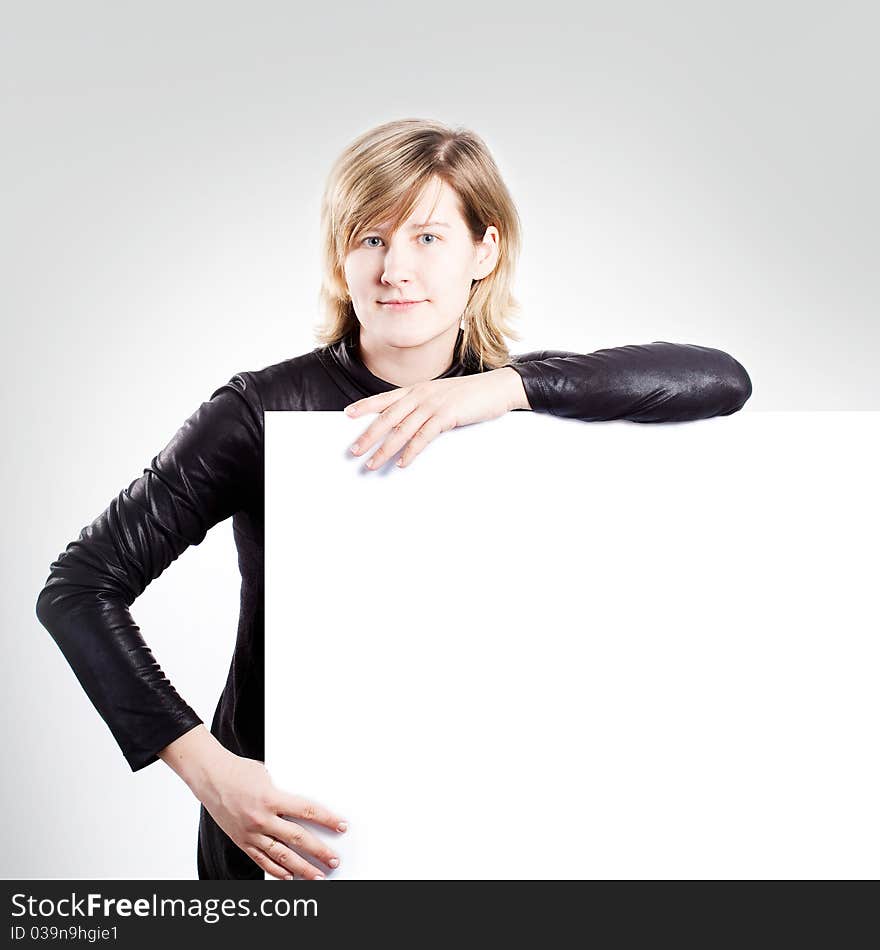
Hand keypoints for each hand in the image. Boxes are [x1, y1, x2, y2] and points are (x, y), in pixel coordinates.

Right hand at [192, 748, 346, 879]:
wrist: (210, 777)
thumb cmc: (239, 772)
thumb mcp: (268, 776)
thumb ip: (284, 794)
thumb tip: (302, 807)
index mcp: (271, 798)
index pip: (307, 811)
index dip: (327, 820)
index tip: (341, 826)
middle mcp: (262, 819)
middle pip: (298, 838)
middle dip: (319, 851)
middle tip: (334, 860)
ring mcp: (251, 833)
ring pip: (281, 856)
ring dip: (302, 867)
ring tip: (317, 875)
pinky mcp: (241, 841)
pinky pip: (262, 860)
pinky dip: (276, 871)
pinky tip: (289, 876)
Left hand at [344, 367, 529, 469]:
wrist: (497, 388)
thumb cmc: (471, 394)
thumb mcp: (442, 396)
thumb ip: (424, 406)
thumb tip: (408, 423)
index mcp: (418, 389)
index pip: (385, 398)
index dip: (365, 406)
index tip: (348, 414)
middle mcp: (421, 394)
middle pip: (388, 417)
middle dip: (368, 435)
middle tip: (354, 450)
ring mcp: (433, 404)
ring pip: (402, 430)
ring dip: (384, 449)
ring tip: (372, 463)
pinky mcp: (447, 415)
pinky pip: (423, 436)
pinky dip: (411, 451)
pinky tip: (402, 462)